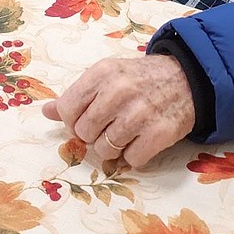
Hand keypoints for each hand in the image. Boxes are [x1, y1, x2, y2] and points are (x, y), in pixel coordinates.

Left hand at [43, 55, 194, 167]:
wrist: (187, 78)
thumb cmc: (140, 78)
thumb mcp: (106, 76)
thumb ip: (76, 95)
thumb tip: (46, 112)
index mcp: (102, 73)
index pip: (67, 109)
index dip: (72, 121)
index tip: (84, 119)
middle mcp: (119, 91)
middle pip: (84, 133)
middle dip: (92, 135)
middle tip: (107, 126)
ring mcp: (140, 114)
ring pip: (105, 150)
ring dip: (112, 148)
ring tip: (124, 133)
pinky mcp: (159, 134)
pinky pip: (131, 160)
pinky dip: (133, 156)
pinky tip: (140, 140)